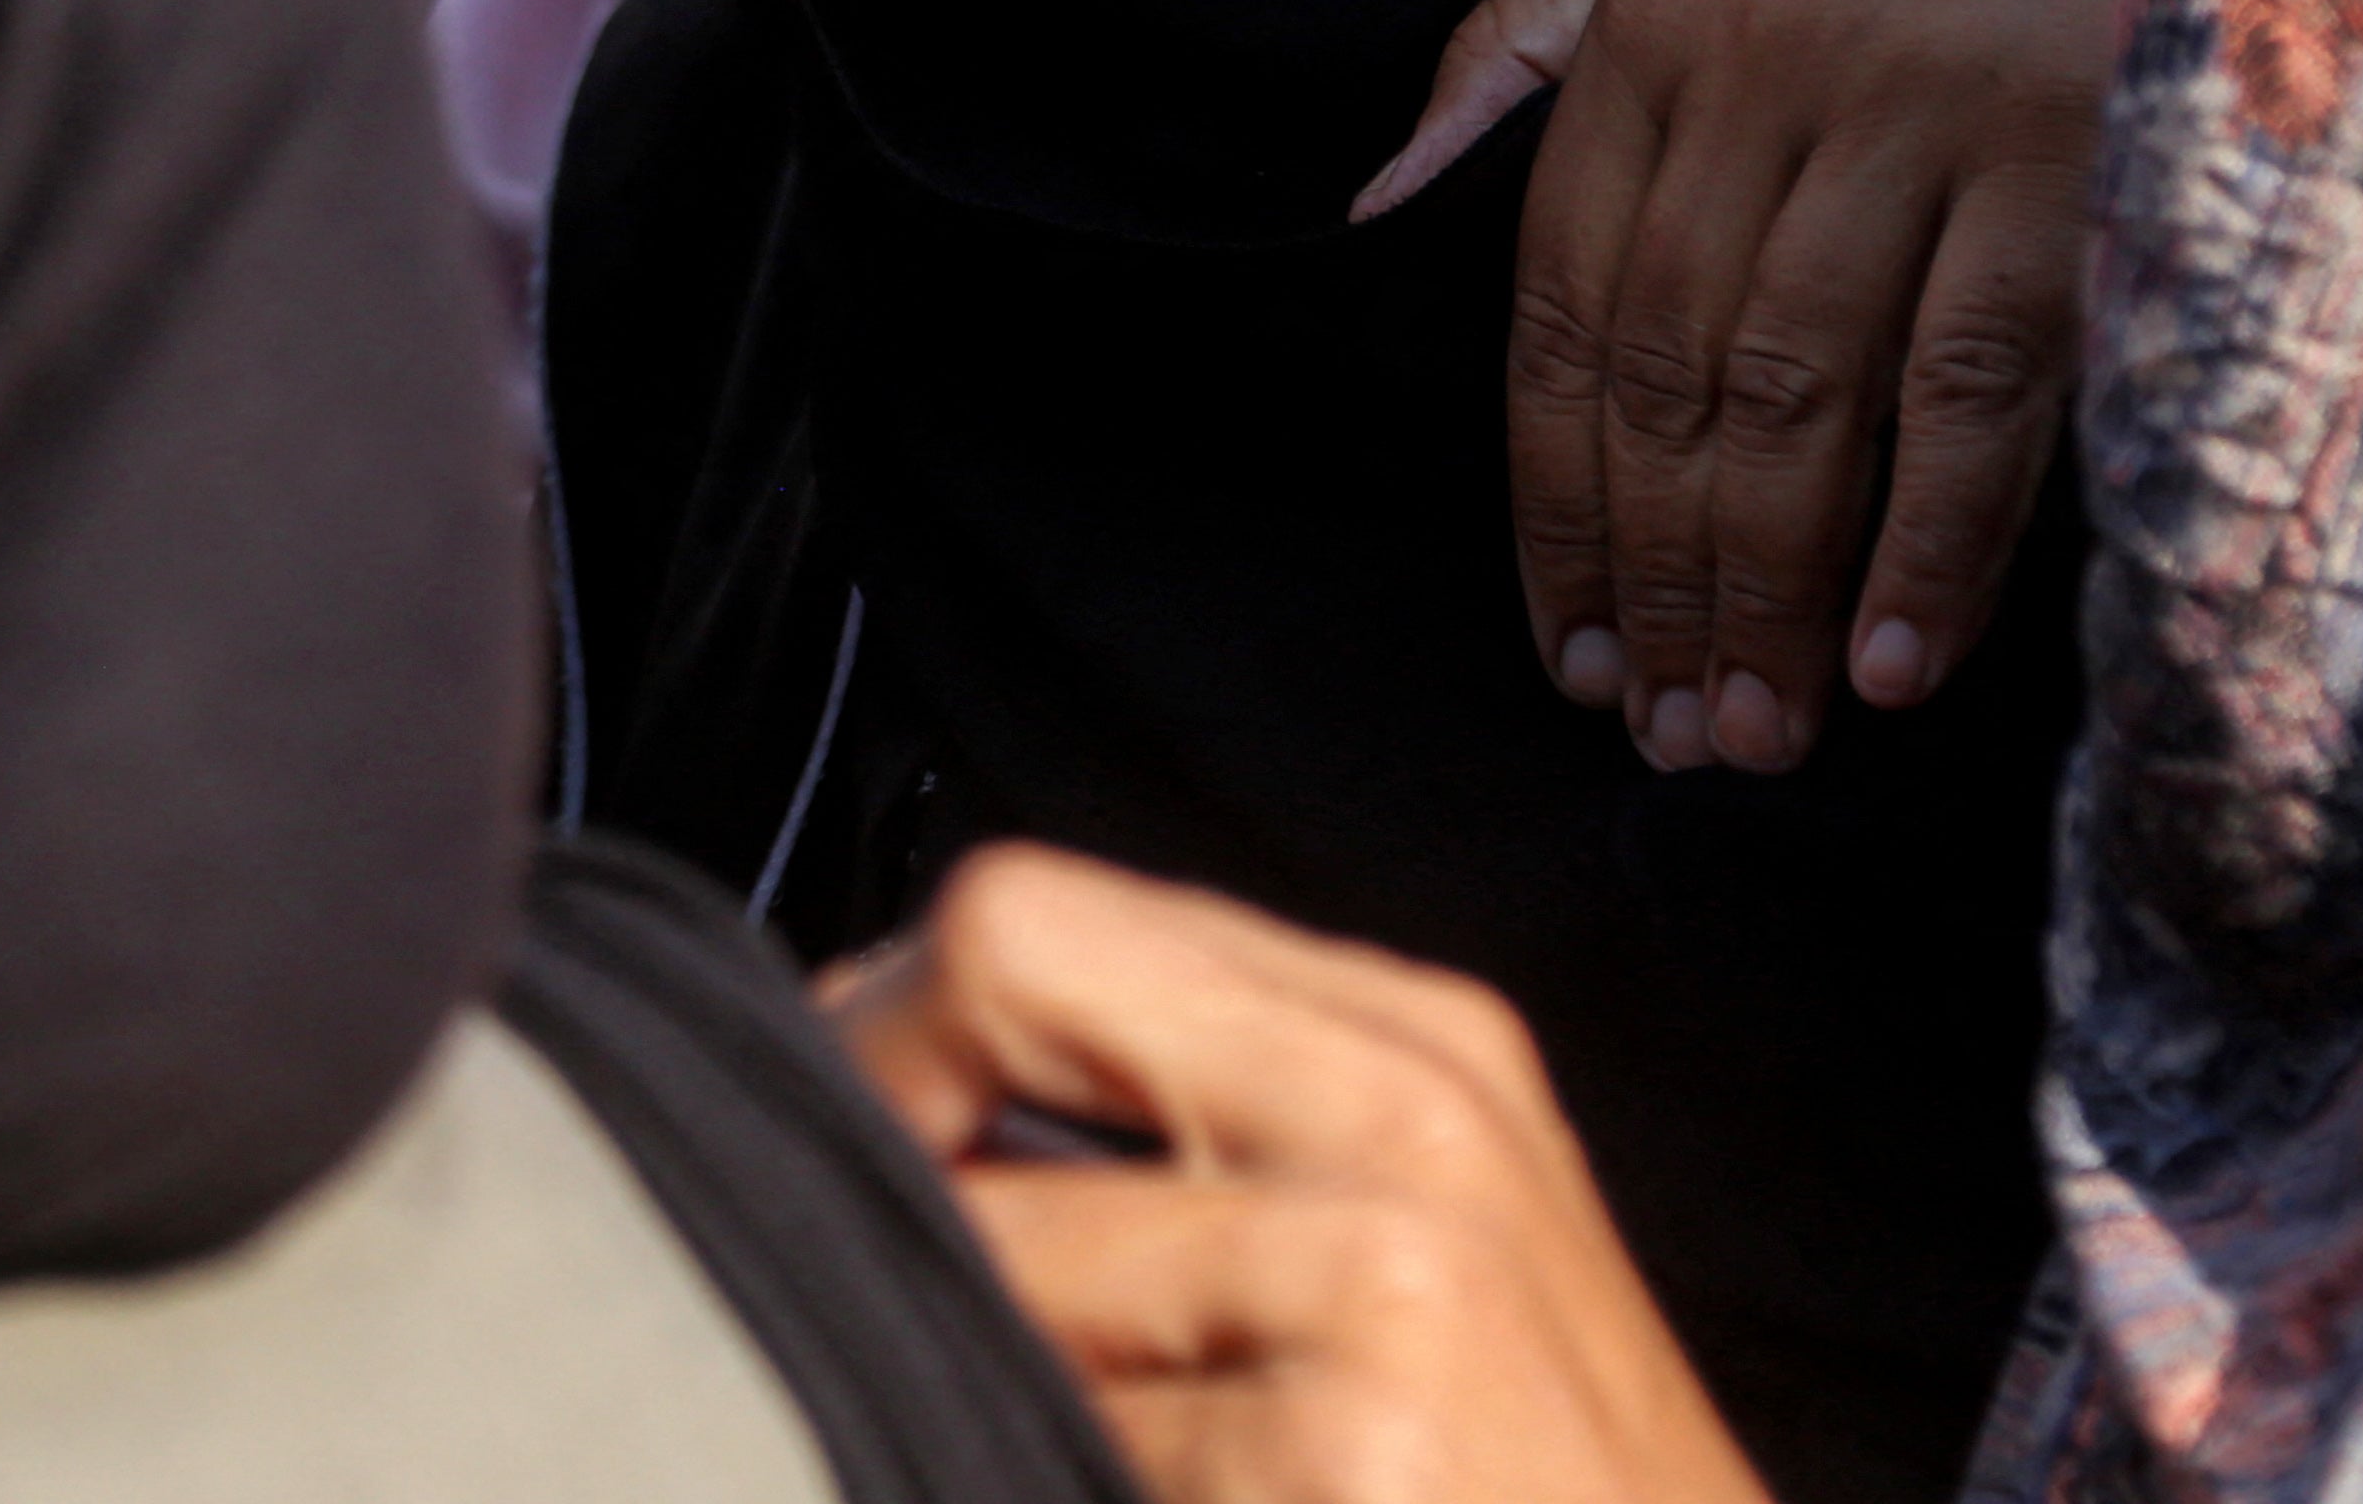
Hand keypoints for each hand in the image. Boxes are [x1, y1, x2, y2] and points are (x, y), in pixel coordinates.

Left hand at [832, 844, 1766, 1503]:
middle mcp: (1408, 1116)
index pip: (1045, 917)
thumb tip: (916, 1082)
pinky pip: (1061, 1443)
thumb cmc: (1531, 1481)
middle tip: (832, 1251)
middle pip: (1001, 962)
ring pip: (992, 1244)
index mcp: (1416, 1041)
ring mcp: (1383, 1279)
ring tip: (1012, 1429)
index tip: (843, 1130)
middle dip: (873, 1108)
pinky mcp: (1345, 1455)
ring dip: (957, 1356)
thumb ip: (1211, 1122)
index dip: (892, 1018)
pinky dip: (1038, 1491)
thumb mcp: (1420, 1239)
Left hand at [1370, 0, 2135, 774]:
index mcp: (1662, 16)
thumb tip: (1380, 189)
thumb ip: (1530, 24)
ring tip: (1753, 735)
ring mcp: (1927, 119)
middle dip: (1657, 578)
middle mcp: (1772, 74)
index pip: (1566, 305)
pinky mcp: (2077, 160)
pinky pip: (1981, 387)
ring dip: (1771, 594)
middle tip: (1659, 732)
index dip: (1555, 497)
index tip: (1563, 639)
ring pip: (1807, 404)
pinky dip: (1935, 540)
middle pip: (1675, 378)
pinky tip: (1898, 660)